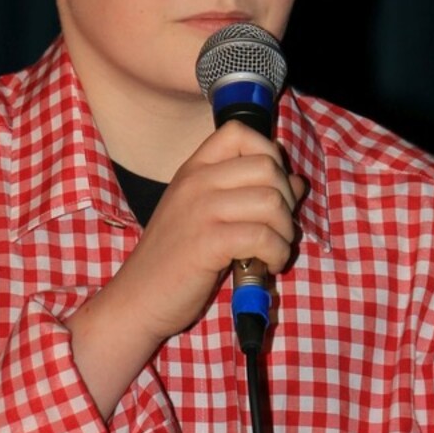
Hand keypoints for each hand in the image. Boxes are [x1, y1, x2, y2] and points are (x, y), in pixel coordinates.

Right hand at [67, 121, 304, 415]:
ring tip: (274, 251)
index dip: (269, 154)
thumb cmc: (175, 260)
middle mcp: (196, 182)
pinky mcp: (207, 243)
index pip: (239, 132)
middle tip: (278, 229)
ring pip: (271, 201)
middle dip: (286, 200)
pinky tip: (269, 265)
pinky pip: (263, 236)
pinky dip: (278, 253)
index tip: (272, 188)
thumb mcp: (207, 215)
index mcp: (194, 170)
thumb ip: (247, 193)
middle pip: (267, 166)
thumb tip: (296, 182)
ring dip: (285, 231)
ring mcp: (200, 210)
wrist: (137, 300)